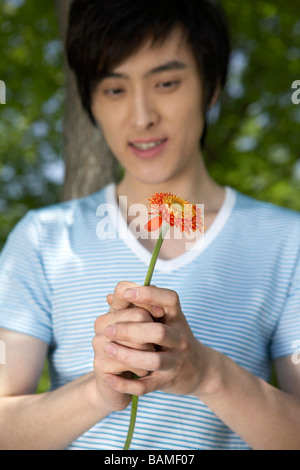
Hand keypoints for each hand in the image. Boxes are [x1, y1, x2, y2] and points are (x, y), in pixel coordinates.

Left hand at [101, 283, 210, 397]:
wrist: (201, 370)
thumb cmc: (174, 338)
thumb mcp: (166, 319)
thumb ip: (141, 306)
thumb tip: (110, 296)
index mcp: (177, 318)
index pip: (169, 300)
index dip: (149, 294)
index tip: (126, 293)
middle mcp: (179, 339)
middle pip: (159, 333)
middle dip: (130, 330)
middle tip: (107, 330)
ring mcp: (175, 361)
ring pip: (153, 360)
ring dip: (127, 355)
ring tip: (107, 348)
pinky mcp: (167, 382)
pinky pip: (146, 386)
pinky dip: (125, 384)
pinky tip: (108, 377)